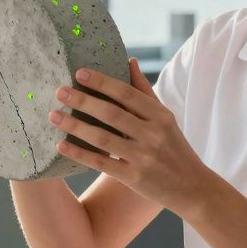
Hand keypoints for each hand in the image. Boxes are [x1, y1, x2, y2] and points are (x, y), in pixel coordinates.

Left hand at [48, 57, 211, 214]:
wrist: (192, 187)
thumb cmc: (174, 147)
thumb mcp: (165, 117)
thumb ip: (145, 91)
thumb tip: (130, 61)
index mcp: (160, 116)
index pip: (127, 94)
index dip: (103, 82)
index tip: (79, 73)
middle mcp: (153, 134)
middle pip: (112, 114)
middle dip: (83, 101)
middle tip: (59, 92)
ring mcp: (143, 157)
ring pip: (103, 138)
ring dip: (75, 126)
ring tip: (54, 115)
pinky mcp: (134, 178)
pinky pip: (101, 163)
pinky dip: (80, 153)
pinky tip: (61, 145)